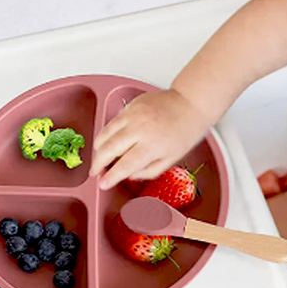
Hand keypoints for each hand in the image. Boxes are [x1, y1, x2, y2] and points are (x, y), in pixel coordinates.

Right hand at [88, 88, 210, 189]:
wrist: (191, 104)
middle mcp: (139, 129)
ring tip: (99, 158)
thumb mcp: (172, 159)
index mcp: (151, 146)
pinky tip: (109, 141)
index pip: (124, 165)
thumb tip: (129, 175)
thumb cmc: (186, 131)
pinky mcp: (130, 105)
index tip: (103, 184)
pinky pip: (112, 121)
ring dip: (98, 148)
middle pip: (108, 149)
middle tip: (95, 172)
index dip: (111, 177)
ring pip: (105, 133)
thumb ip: (149, 171)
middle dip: (97, 163)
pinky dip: (107, 133)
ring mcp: (132, 115)